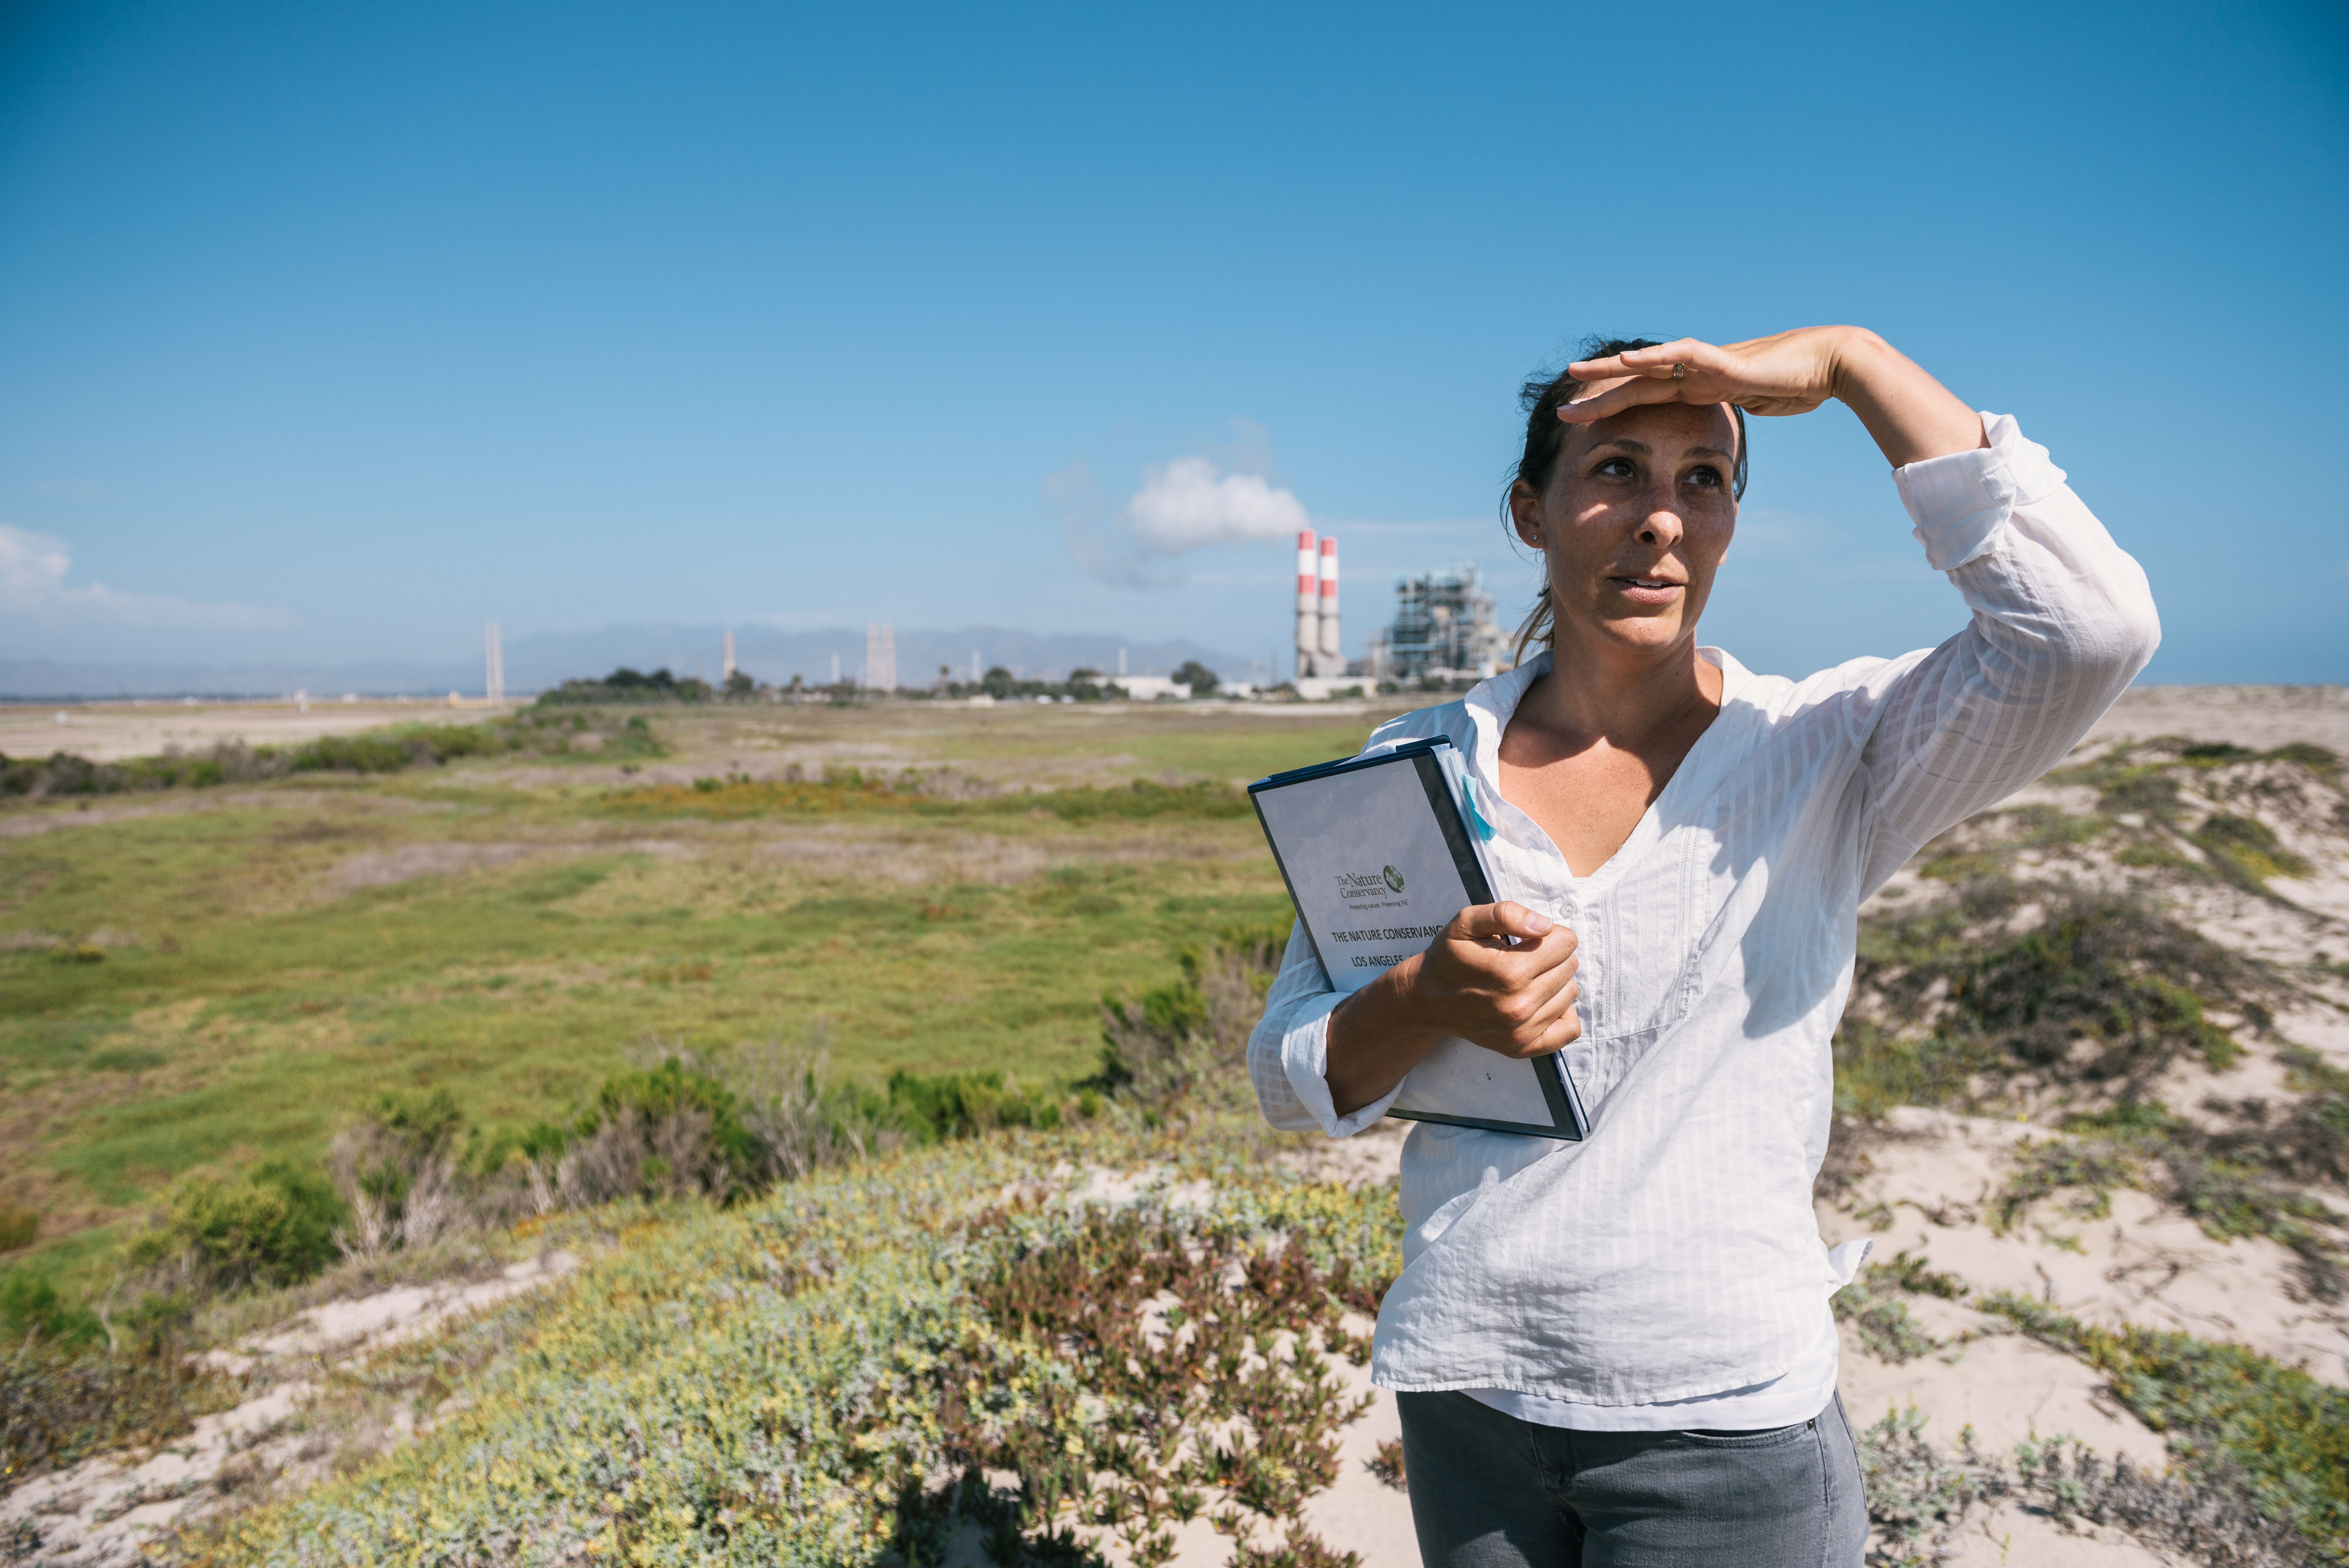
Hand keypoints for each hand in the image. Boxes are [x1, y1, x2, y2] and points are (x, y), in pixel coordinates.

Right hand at [1399, 901, 1583, 1059]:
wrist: (1426, 999)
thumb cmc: (1449, 957)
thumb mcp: (1466, 922)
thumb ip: (1505, 914)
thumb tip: (1543, 925)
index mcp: (1510, 973)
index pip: (1565, 943)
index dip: (1549, 934)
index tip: (1528, 939)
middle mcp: (1519, 1006)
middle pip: (1570, 967)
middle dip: (1552, 956)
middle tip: (1523, 958)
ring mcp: (1521, 1032)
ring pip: (1570, 993)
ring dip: (1554, 982)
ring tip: (1525, 980)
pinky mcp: (1523, 1048)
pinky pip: (1570, 1028)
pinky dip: (1561, 1012)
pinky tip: (1540, 1002)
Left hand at [1557, 326, 1986, 467]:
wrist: (1831, 364)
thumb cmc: (1798, 387)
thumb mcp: (1753, 411)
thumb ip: (1731, 420)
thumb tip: (1719, 444)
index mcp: (1697, 388)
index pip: (1645, 401)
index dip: (1613, 413)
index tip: (1582, 427)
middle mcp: (1694, 373)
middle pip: (1634, 385)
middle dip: (1597, 397)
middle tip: (1559, 409)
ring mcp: (1706, 363)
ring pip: (1647, 365)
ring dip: (1610, 372)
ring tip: (1574, 375)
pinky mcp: (1723, 360)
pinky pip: (1681, 357)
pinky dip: (1652, 358)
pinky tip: (1625, 362)